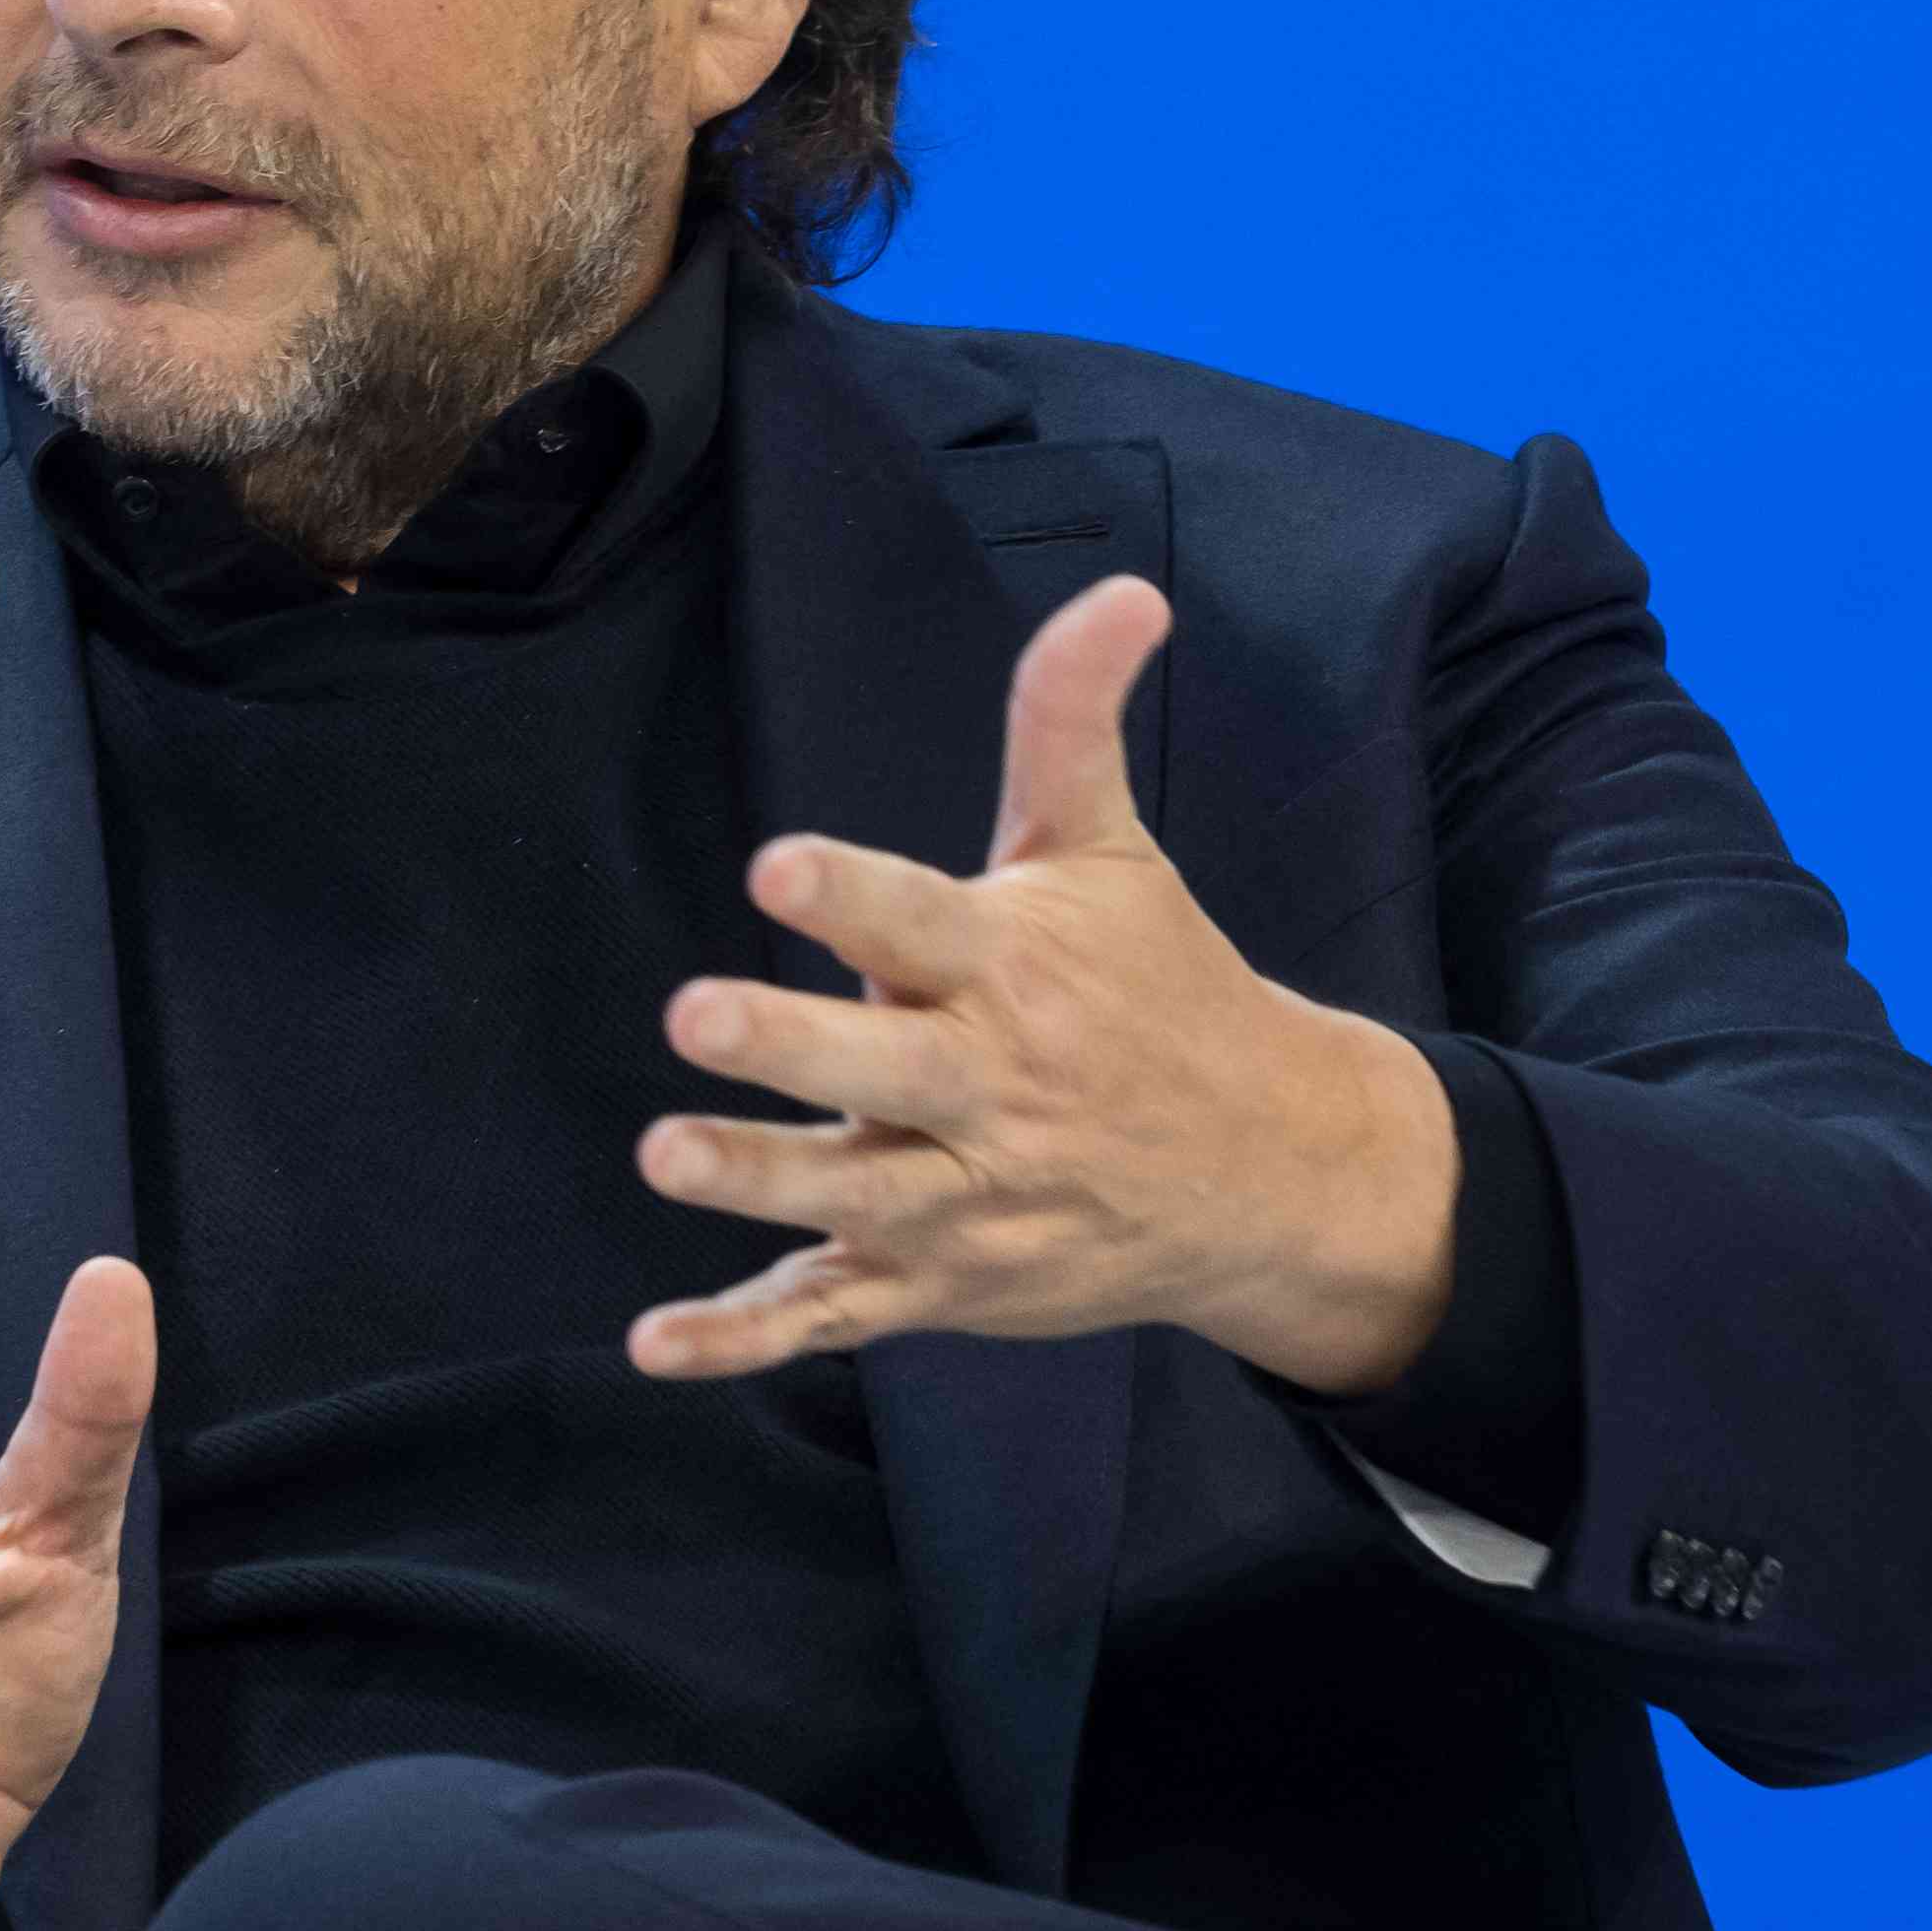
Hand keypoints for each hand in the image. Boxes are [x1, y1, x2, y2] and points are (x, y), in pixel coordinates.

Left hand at [635, 574, 1461, 1396]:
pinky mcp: (939, 1282)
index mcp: (1017, 970)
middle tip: (695, 1015)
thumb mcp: (1111, 852)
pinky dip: (744, 1338)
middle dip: (792, 1047)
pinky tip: (654, 1342)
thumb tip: (1123, 588)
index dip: (854, 894)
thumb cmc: (1164, 989)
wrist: (1277, 1175)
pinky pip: (831, 1315)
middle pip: (882, 1068)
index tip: (778, 863)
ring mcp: (965, 1198)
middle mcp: (989, 1088)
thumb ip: (1070, 723)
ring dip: (757, 1183)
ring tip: (663, 1156)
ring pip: (850, 1197)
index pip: (925, 921)